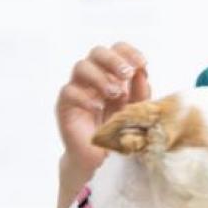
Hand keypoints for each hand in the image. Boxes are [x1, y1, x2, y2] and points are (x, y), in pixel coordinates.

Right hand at [55, 43, 150, 190]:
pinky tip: (98, 107)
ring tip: (114, 94)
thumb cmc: (117, 131)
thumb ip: (141, 93)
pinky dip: (85, 97)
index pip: (116, 50)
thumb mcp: (135, 111)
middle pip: (97, 52)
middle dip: (113, 60)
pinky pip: (69, 92)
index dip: (128, 52)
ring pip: (81, 67)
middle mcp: (93, 77)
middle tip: (126, 74)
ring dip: (100, 77)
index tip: (142, 64)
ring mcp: (77, 89)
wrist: (99, 157)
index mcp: (112, 74)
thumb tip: (142, 72)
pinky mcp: (65, 105)